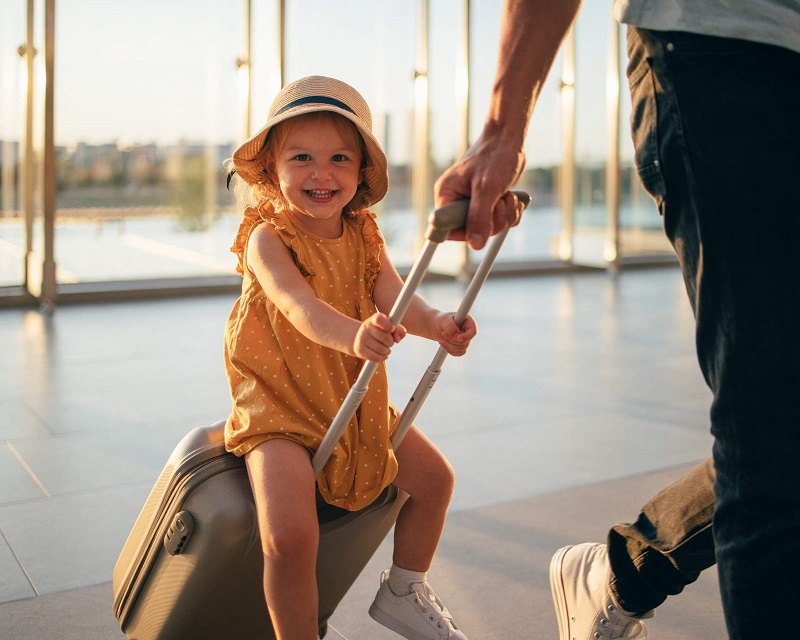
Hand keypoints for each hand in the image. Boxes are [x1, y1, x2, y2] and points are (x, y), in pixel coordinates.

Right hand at [353, 312, 405, 360]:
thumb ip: (398, 330)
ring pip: (383, 350)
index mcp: (374, 319)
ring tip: (384, 347)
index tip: (392, 329)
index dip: (388, 325)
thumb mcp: (389, 327)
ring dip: (387, 350)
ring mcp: (361, 338)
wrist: (361, 338)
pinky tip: (381, 354)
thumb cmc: (380, 332)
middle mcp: (366, 327)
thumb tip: (398, 338)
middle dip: (391, 342)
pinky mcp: (359, 350)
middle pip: (385, 338)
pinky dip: (382, 357)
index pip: (379, 319)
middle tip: (389, 341)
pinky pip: (377, 358)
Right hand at [434, 129, 525, 249]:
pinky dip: (510, 214)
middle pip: (472, 232)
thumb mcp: (486, 188)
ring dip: (504, 216)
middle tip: (501, 204)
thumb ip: (479, 217)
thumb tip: (475, 245)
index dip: (466, 233)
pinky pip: (500, 221)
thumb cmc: (494, 156)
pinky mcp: (488, 203)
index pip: (447, 229)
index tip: (482, 226)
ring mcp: (474, 203)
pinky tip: (513, 199)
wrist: (509, 140)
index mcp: (446, 195)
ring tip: (508, 197)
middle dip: (493, 221)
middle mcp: (457, 201)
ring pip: (489, 228)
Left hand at [435, 313, 476, 356]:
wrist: (436, 325)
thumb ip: (451, 326)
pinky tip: (443, 342)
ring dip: (449, 345)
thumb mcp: (444, 320)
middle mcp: (468, 332)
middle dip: (452, 339)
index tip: (457, 338)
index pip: (472, 332)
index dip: (466, 337)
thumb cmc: (442, 319)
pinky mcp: (460, 347)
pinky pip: (458, 353)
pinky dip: (449, 349)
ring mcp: (465, 340)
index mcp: (468, 322)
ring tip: (442, 336)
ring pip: (461, 349)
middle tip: (443, 333)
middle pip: (465, 342)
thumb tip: (456, 335)